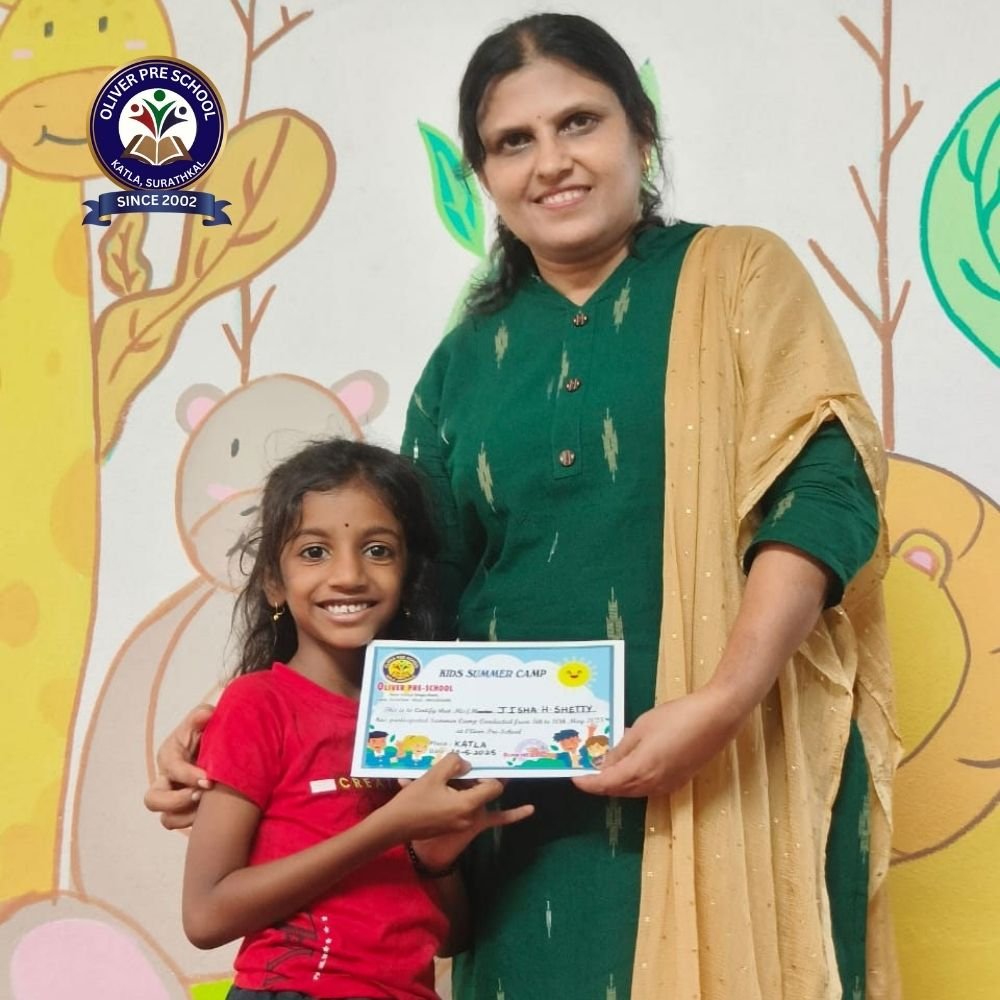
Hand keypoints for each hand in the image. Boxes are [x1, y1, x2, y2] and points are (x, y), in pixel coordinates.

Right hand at [143, 703, 214, 828]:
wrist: (223, 746)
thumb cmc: (210, 730)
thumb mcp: (206, 718)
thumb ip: (203, 715)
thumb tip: (204, 715)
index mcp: (169, 755)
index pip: (171, 769)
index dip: (188, 776)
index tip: (208, 780)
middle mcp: (166, 779)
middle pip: (153, 801)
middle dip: (175, 802)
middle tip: (200, 795)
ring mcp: (174, 797)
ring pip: (167, 819)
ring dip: (187, 816)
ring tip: (209, 808)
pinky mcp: (186, 810)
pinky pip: (183, 824)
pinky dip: (196, 823)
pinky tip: (213, 814)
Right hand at [388, 754, 532, 866]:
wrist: (395, 826)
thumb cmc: (413, 802)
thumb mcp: (433, 776)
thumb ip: (454, 764)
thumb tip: (467, 762)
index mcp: (468, 804)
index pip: (492, 785)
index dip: (489, 772)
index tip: (484, 760)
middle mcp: (472, 815)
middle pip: (487, 790)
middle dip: (482, 776)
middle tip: (485, 757)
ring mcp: (468, 823)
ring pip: (481, 799)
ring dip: (477, 786)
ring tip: (474, 769)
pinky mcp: (461, 826)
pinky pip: (493, 820)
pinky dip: (513, 815)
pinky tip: (531, 810)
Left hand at [571, 685, 743, 798]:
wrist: (716, 719)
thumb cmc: (677, 717)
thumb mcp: (642, 727)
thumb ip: (622, 749)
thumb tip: (605, 764)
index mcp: (640, 770)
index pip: (605, 784)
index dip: (588, 783)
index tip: (574, 778)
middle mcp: (652, 784)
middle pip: (619, 790)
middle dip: (601, 783)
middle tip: (587, 769)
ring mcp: (668, 786)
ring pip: (634, 791)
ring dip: (618, 783)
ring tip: (606, 766)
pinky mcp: (679, 782)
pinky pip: (648, 787)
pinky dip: (634, 781)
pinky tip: (631, 766)